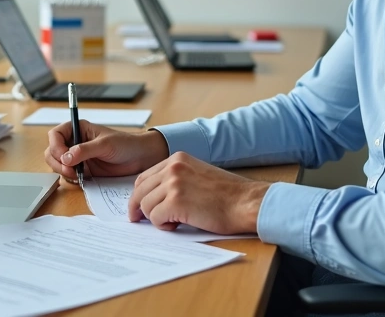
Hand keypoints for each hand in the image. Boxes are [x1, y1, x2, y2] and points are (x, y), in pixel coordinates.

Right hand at [44, 121, 168, 182]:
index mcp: (78, 129)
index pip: (55, 135)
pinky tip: (81, 178)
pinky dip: (70, 178)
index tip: (63, 156)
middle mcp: (75, 142)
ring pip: (57, 164)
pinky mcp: (83, 170)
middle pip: (52, 151)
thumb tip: (65, 157)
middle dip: (57, 161)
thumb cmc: (125, 144)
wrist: (140, 158)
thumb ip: (84, 150)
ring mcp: (77, 157)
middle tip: (69, 170)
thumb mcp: (105, 144)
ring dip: (62, 171)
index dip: (55, 146)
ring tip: (77, 175)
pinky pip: (68, 175)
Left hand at [127, 152, 270, 234]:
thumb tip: (154, 195)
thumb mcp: (198, 175)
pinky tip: (177, 225)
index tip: (137, 207)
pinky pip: (155, 218)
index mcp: (177, 159)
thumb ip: (176, 179)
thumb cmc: (228, 195)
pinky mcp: (176, 202)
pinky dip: (163, 226)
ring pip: (145, 205)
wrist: (247, 202)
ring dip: (155, 217)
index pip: (144, 176)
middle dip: (138, 207)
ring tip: (173, 222)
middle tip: (139, 219)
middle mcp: (173, 167)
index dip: (139, 194)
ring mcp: (174, 184)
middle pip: (140, 190)